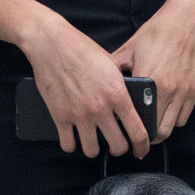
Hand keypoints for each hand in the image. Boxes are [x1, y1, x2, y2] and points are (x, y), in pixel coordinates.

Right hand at [24, 10, 149, 158]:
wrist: (52, 44)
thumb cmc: (82, 49)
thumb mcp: (112, 64)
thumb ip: (121, 86)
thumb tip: (129, 102)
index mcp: (117, 94)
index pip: (137, 131)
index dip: (142, 146)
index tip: (141, 149)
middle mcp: (100, 108)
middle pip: (117, 146)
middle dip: (119, 148)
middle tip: (116, 144)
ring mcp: (79, 114)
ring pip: (91, 151)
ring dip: (94, 148)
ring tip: (94, 141)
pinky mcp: (59, 116)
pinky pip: (68, 145)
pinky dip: (72, 145)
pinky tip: (74, 138)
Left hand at [114, 0, 194, 139]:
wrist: (187, 20)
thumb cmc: (157, 32)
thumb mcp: (130, 48)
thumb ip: (114, 68)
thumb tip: (99, 82)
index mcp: (148, 79)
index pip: (137, 119)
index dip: (130, 130)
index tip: (124, 133)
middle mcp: (167, 90)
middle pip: (156, 131)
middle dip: (146, 137)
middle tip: (137, 136)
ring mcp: (183, 92)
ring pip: (171, 127)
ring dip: (160, 129)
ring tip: (151, 126)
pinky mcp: (194, 90)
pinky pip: (183, 117)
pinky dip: (174, 119)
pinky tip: (165, 112)